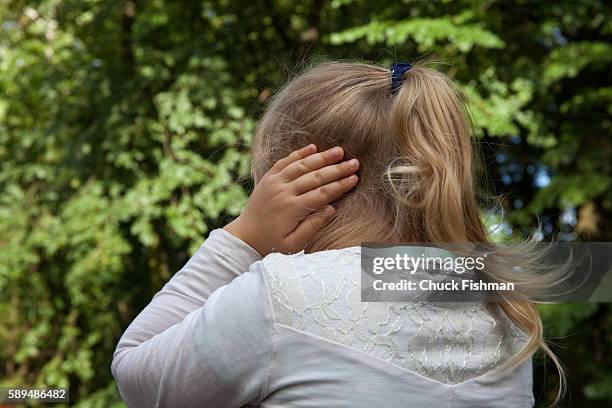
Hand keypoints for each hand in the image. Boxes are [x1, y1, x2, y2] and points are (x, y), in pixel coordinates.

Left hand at [224, 144, 358, 255]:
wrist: (245, 237)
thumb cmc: (272, 243)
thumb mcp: (294, 244)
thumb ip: (313, 227)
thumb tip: (332, 209)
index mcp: (292, 209)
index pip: (322, 193)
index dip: (340, 185)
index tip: (355, 179)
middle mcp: (283, 192)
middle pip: (315, 177)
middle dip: (337, 169)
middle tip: (355, 162)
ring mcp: (274, 182)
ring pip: (301, 165)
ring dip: (322, 157)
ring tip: (339, 151)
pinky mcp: (268, 178)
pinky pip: (285, 162)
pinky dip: (299, 153)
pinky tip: (313, 147)